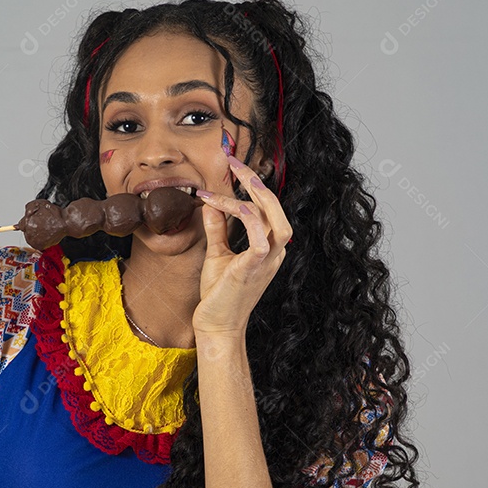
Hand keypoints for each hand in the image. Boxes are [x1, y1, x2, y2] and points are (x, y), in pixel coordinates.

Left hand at [192, 150, 291, 335]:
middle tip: (234, 163)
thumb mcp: (217, 254)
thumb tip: (210, 205)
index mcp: (268, 247)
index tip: (224, 174)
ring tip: (239, 179)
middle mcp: (273, 252)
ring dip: (259, 197)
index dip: (246, 188)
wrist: (217, 324)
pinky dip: (251, 220)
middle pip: (276, 208)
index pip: (264, 209)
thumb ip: (217, 229)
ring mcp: (267, 261)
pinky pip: (261, 240)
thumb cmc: (219, 294)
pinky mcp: (255, 269)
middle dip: (256, 182)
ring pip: (277, 221)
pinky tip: (234, 207)